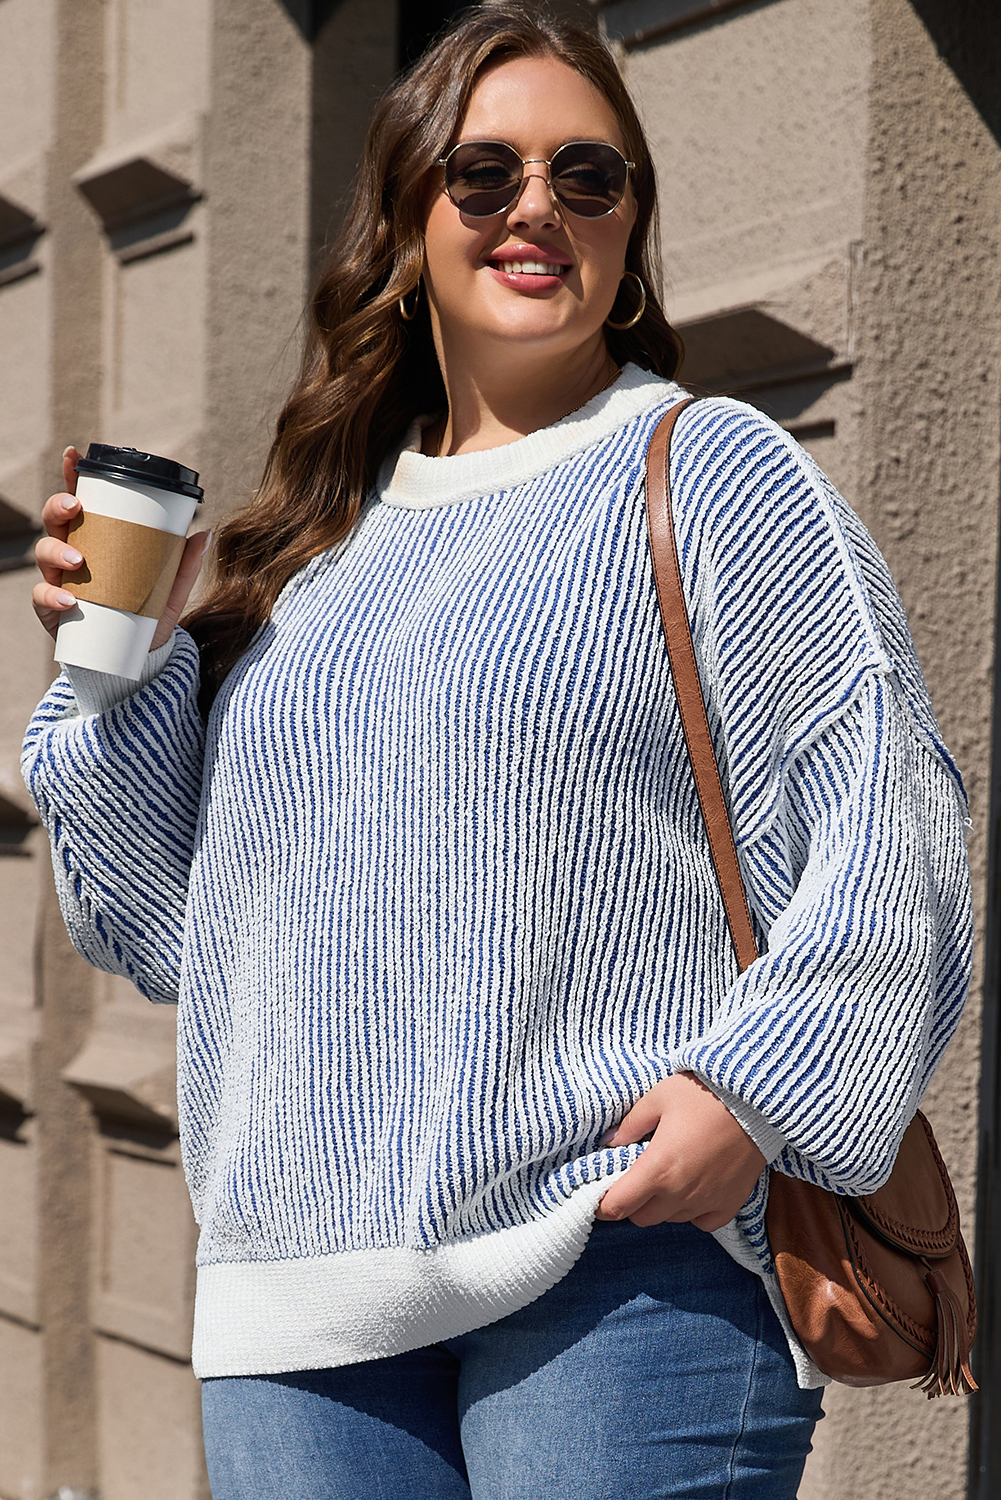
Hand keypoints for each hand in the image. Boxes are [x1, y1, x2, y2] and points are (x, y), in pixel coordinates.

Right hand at [32, 445, 210, 646]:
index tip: (72, 454)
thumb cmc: (146, 616)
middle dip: (59, 507)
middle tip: (76, 507)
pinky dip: (53, 596)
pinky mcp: (52, 610)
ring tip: (78, 562)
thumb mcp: (169, 591)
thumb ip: (184, 565)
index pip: (80, 503)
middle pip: (56, 521)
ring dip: (57, 552)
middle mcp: (73, 554)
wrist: (134, 660)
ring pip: (44, 553)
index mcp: (97, 540)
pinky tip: (69, 600)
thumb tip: (205, 533)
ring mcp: (59, 580)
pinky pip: (42, 597)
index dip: (71, 476)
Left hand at [595, 1072, 766, 1231]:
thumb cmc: (703, 1094)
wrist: (756, 1100)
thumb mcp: (658, 1098)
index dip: (602, 1204)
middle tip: (635, 1177)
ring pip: (670, 1219)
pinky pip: (702, 1222)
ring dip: (662, 1205)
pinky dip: (693, 1212)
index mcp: (657, 1169)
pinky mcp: (730, 1204)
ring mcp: (707, 1203)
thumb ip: (630, 1124)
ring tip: (668, 1175)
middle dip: (632, 1202)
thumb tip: (609, 1142)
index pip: (617, 1207)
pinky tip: (694, 1187)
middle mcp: (680, 1194)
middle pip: (642, 1217)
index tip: (600, 1193)